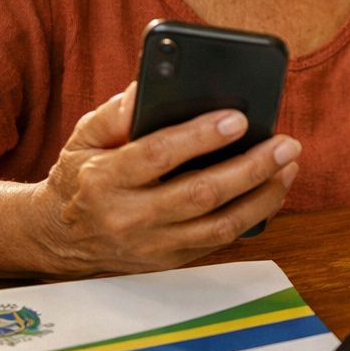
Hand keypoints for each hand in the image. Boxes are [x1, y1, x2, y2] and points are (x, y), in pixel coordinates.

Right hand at [29, 83, 299, 275]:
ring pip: (219, 226)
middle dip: (251, 168)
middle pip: (200, 194)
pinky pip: (219, 241)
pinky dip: (253, 216)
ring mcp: (151, 245)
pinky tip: (273, 189)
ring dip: (263, 196)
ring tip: (289, 167)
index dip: (201, 137)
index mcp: (104, 179)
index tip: (239, 118)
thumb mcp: (84, 136)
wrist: (60, 236)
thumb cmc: (82, 173)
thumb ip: (115, 113)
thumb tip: (143, 89)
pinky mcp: (168, 260)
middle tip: (286, 143)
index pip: (158, 155)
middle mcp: (128, 217)